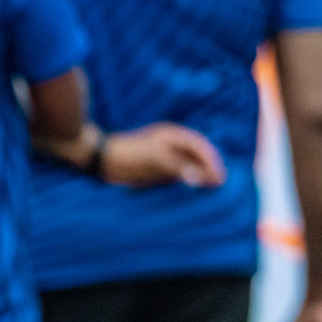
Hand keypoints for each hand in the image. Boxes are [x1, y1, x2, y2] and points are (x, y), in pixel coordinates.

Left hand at [102, 123, 226, 187]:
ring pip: (188, 162)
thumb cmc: (130, 155)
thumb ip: (179, 167)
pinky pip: (177, 170)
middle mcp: (171, 143)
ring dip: (199, 173)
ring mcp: (163, 153)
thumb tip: (200, 177)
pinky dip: (187, 177)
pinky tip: (190, 186)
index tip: (219, 176)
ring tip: (209, 186)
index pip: (200, 146)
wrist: (102, 159)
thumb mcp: (156, 160)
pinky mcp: (156, 164)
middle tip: (219, 183)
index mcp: (173, 135)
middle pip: (196, 154)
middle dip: (208, 167)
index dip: (211, 161)